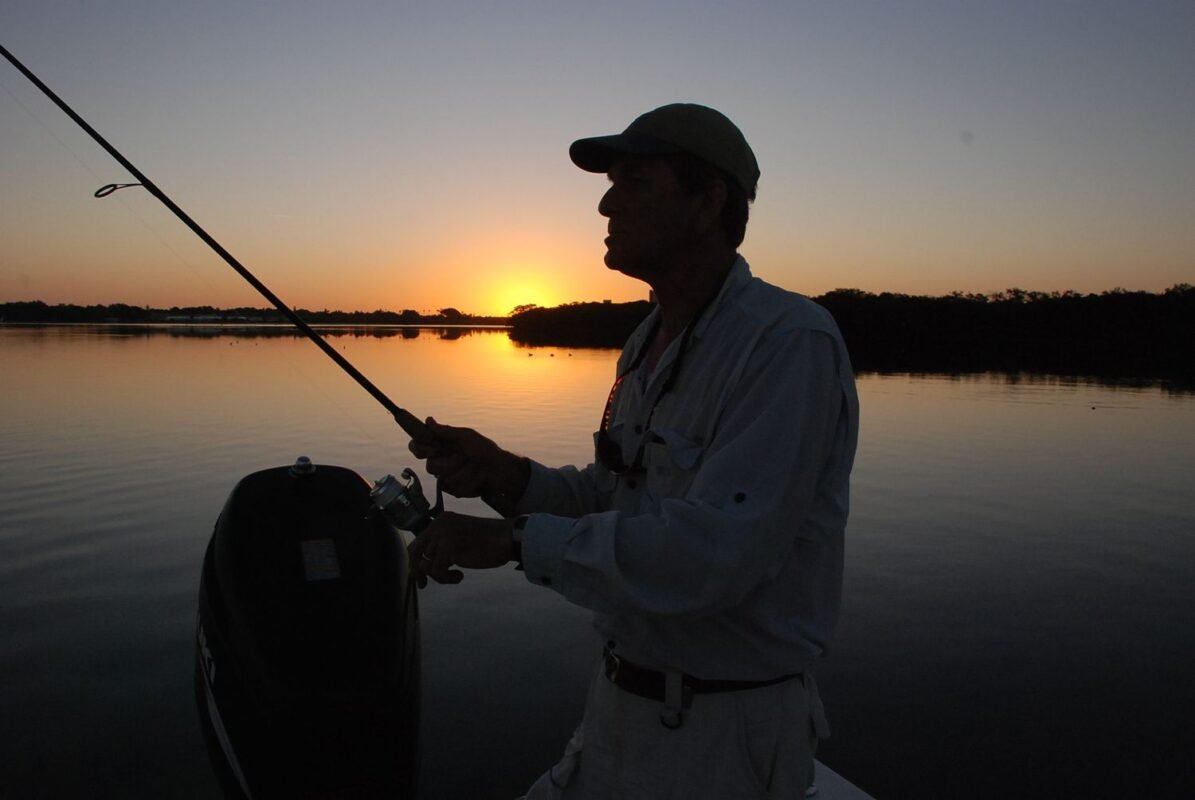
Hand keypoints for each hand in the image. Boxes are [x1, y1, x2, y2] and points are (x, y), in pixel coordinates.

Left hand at [407, 511, 515, 587]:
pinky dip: (447, 579)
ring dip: (440, 577)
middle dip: (417, 571)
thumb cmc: (488, 542)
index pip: (418, 542)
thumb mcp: (459, 537)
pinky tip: (460, 576)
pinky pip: (438, 572)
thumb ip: (443, 544)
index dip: (416, 561)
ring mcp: (442, 536)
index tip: (420, 576)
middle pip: (415, 552)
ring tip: (456, 576)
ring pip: (427, 565)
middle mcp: (438, 526)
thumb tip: (426, 565)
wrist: (506, 538)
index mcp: (441, 520)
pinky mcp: (449, 548)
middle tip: (423, 585)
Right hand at [408, 417, 528, 503]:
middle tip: (464, 458)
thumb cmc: (486, 451)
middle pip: (431, 467)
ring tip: (475, 468)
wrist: (501, 472)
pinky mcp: (456, 489)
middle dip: (449, 463)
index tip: (432, 451)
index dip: (419, 449)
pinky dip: (467, 484)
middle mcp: (443, 460)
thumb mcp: (467, 437)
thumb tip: (428, 420)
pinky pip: (453, 489)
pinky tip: (477, 480)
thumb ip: (446, 431)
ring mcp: (448, 476)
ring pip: (443, 479)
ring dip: (462, 473)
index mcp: (443, 445)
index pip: (419, 446)